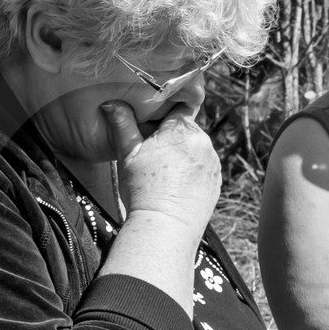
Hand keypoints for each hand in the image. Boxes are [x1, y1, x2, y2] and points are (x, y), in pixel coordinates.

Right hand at [101, 100, 221, 234]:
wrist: (166, 227)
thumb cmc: (143, 190)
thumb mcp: (128, 155)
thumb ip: (122, 125)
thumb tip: (112, 103)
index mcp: (181, 129)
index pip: (175, 109)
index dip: (161, 118)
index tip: (150, 130)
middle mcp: (203, 141)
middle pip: (186, 130)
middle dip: (171, 138)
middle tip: (153, 156)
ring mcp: (213, 163)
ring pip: (195, 149)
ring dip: (183, 155)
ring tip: (165, 175)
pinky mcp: (216, 181)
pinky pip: (203, 168)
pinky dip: (192, 173)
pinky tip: (176, 186)